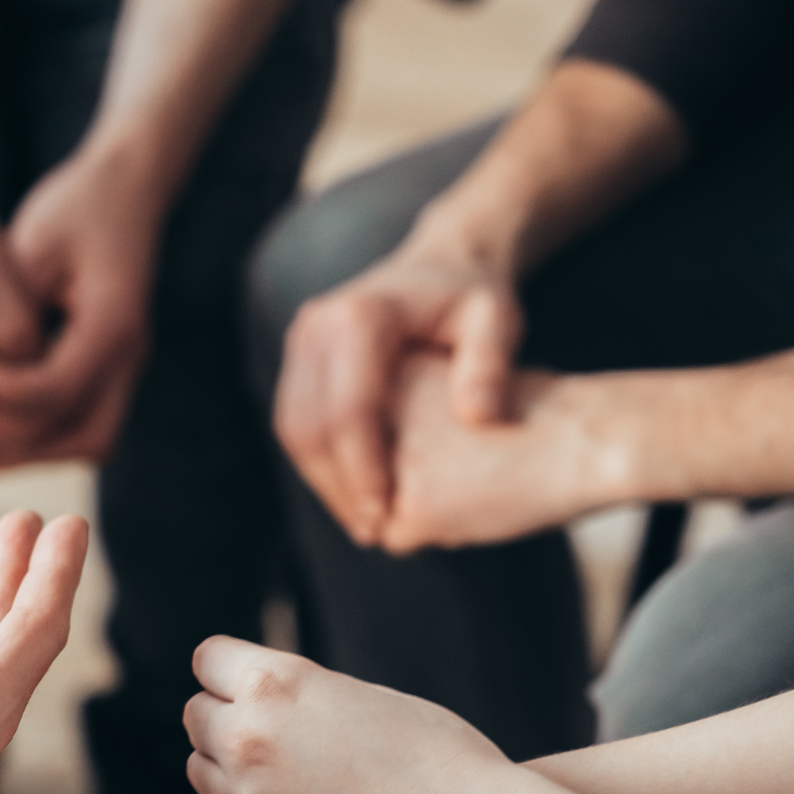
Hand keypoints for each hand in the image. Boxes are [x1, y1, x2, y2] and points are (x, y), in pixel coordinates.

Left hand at [0, 147, 159, 467]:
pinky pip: (86, 426)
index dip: (5, 393)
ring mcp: (128, 368)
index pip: (57, 390)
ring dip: (39, 450)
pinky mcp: (115, 371)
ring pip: (92, 443)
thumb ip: (13, 308)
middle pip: (88, 440)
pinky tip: (2, 415)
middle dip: (28, 448)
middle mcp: (131, 354)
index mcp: (113, 320)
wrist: (126, 191)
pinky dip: (47, 434)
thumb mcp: (32, 244)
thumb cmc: (73, 209)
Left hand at [182, 636, 530, 793]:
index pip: (207, 660)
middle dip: (227, 719)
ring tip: (287, 778)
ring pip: (201, 767)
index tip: (253, 689)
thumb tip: (258, 695)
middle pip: (196, 713)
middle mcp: (248, 736)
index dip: (232, 672)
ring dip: (229, 768)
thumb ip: (300, 694)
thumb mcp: (361, 696)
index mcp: (276, 683)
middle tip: (274, 738)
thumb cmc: (437, 757)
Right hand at [276, 239, 522, 544]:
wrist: (442, 260)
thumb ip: (491, 366)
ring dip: (322, 481)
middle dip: (337, 487)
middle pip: (309, 425)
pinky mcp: (298, 357)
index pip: (348, 410)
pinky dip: (319, 464)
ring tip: (362, 522)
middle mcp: (317, 324)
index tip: (387, 517)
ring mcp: (300, 339)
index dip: (364, 471)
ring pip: (294, 429)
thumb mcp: (499, 321)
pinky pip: (296, 421)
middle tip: (371, 533)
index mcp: (360, 317)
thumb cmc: (474, 296)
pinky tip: (353, 493)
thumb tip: (476, 419)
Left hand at [377, 354, 627, 552]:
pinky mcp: (413, 506)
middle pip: (360, 475)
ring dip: (416, 510)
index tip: (457, 434)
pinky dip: (433, 534)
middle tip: (470, 460)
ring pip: (375, 510)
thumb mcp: (453, 391)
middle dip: (402, 483)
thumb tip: (351, 489)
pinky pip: (397, 541)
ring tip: (475, 478)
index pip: (358, 436)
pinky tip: (478, 505)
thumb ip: (396, 419)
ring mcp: (391, 462)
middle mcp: (379, 414)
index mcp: (388, 374)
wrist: (589, 433)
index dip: (404, 448)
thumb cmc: (531, 415)